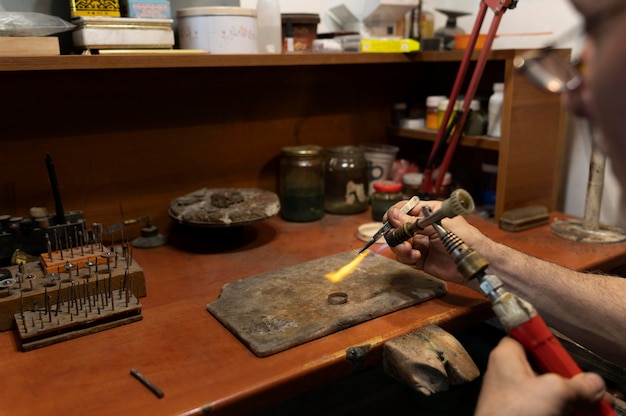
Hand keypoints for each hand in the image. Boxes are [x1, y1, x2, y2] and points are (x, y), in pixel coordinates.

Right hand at [386, 200, 481, 284]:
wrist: (476, 261)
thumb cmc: (465, 237)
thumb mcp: (438, 226)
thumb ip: (414, 222)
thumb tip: (394, 215)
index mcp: (427, 213)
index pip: (404, 209)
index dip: (395, 214)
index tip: (389, 220)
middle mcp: (421, 227)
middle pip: (398, 228)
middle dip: (396, 234)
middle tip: (401, 240)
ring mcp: (420, 243)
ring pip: (399, 243)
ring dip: (400, 247)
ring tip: (409, 251)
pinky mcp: (420, 259)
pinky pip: (405, 257)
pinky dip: (406, 257)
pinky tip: (415, 257)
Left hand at [476, 337, 610, 415]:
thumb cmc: (515, 412)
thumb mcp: (554, 391)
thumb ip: (577, 384)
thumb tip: (593, 383)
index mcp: (506, 356)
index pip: (524, 338)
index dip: (546, 343)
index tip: (566, 354)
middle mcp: (506, 373)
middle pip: (540, 367)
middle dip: (565, 377)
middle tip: (585, 386)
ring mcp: (512, 396)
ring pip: (544, 391)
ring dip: (566, 397)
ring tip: (584, 404)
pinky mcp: (519, 413)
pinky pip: (542, 407)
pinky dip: (559, 410)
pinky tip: (571, 414)